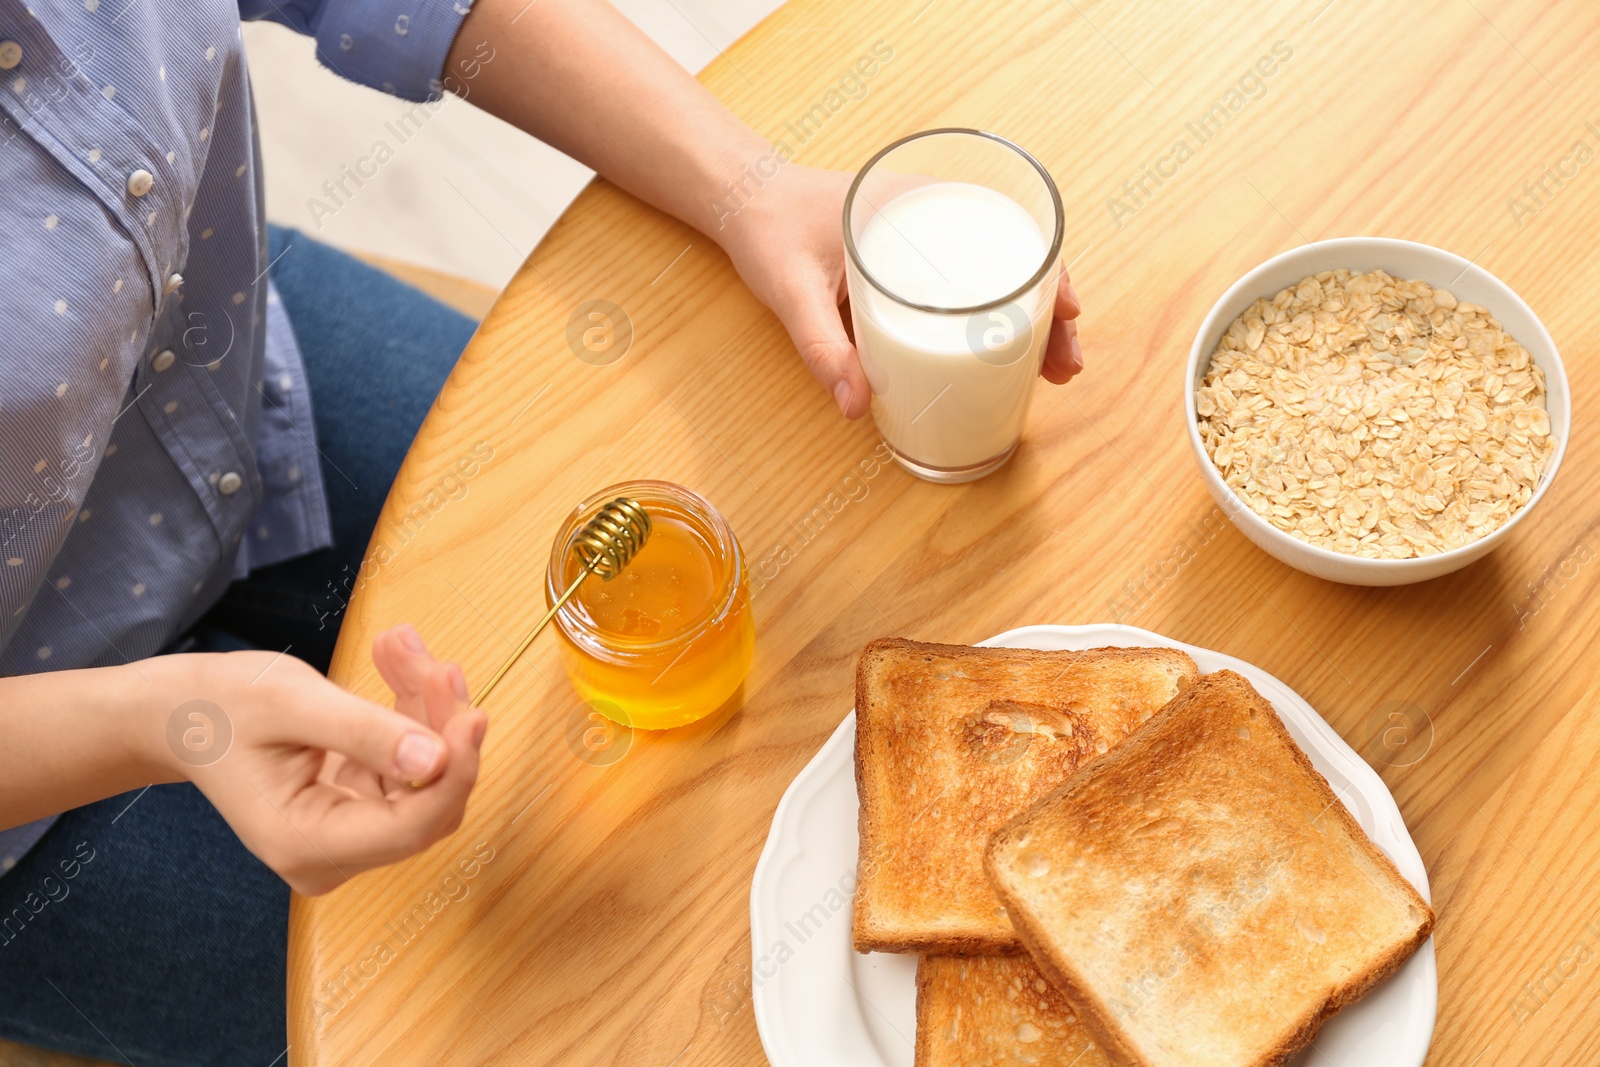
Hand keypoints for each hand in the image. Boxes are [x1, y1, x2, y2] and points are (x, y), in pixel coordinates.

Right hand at [155, 625, 486, 894]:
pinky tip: (397, 661)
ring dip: (429, 710)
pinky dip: (413, 713)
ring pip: (427, 778)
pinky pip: (411, 764)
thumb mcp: (291, 702)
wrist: (185, 712)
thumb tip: (438, 759)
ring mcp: (347, 836)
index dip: (454, 773)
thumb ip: (365, 733)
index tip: (473, 713)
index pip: (411, 828)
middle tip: (432, 663)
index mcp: (304, 844)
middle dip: (441, 727)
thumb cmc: (222, 706)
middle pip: (427, 801)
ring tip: (401, 646)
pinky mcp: (359, 808)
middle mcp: (330, 855)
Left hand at [714, 164, 1083, 418]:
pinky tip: (1011, 359)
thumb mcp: (791, 290)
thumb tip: (857, 408)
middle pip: (1014, 262)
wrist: (743, 203)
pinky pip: (970, 289)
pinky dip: (997, 321)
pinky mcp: (915, 266)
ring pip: (998, 280)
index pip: (1005, 229)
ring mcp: (928, 242)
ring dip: (1032, 323)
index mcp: (915, 202)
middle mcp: (933, 216)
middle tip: (1068, 366)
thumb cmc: (769, 230)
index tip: (1070, 311)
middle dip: (1051, 314)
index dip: (1048, 270)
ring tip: (1055, 372)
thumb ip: (821, 347)